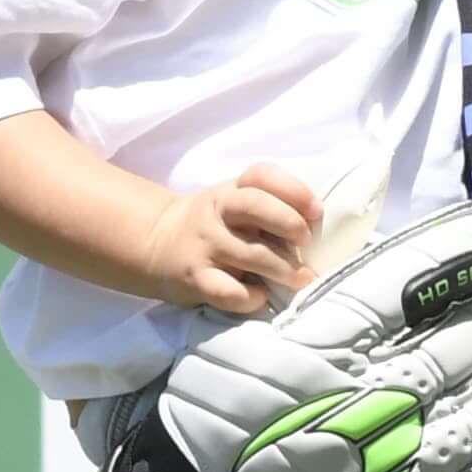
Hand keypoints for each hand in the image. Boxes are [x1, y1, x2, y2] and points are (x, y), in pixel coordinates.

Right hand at [154, 164, 323, 315]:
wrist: (155, 243)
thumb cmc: (214, 225)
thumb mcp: (233, 203)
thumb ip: (268, 208)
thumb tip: (316, 231)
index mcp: (231, 190)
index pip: (261, 175)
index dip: (293, 189)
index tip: (316, 210)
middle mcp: (216, 211)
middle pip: (255, 206)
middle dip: (290, 223)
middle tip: (307, 243)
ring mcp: (204, 244)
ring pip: (250, 253)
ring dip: (283, 268)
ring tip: (301, 278)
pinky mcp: (195, 278)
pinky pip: (228, 291)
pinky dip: (251, 296)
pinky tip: (260, 295)